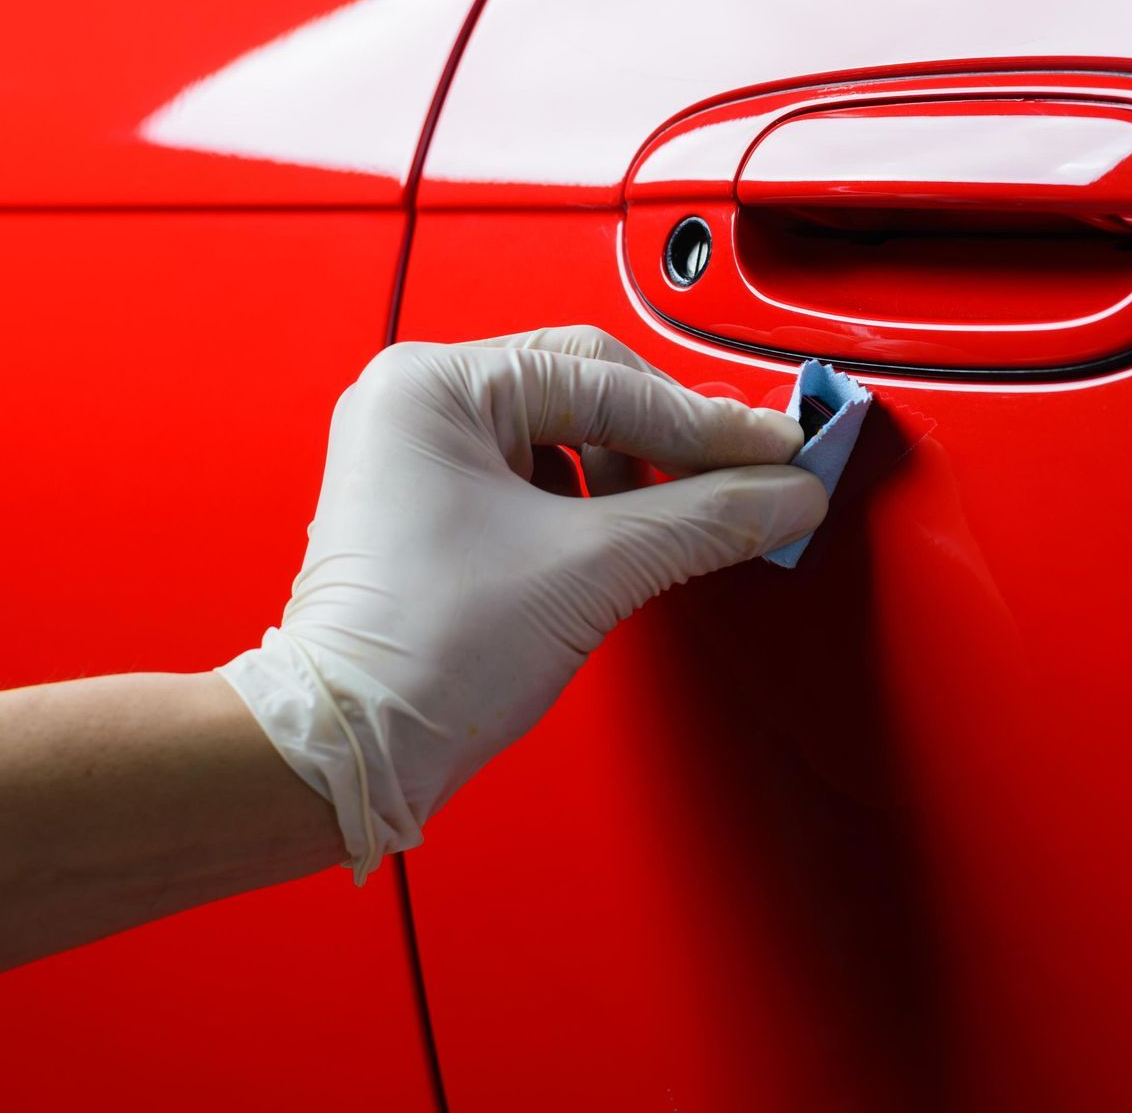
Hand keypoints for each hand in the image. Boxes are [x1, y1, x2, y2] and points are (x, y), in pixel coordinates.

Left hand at [220, 327, 825, 879]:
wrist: (350, 753)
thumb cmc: (418, 657)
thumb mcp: (592, 569)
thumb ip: (705, 518)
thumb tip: (781, 494)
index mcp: (433, 386)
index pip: (608, 380)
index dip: (707, 423)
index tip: (776, 452)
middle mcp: (416, 405)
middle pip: (588, 391)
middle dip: (674, 439)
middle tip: (752, 472)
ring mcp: (419, 458)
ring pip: (567, 434)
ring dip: (638, 471)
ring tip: (690, 513)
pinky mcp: (432, 511)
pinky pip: (540, 477)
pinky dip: (598, 503)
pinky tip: (632, 536)